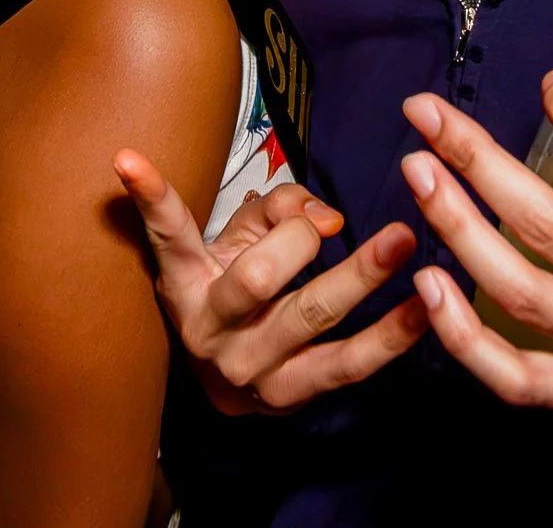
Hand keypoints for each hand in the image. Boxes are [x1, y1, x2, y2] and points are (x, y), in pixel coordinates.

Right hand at [114, 149, 427, 414]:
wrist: (222, 374)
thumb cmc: (232, 284)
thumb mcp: (235, 241)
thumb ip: (278, 210)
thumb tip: (328, 217)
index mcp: (184, 283)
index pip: (168, 234)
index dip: (152, 197)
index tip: (127, 159)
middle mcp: (210, 328)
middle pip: (256, 278)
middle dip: (298, 241)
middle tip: (334, 222)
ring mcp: (252, 368)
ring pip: (311, 317)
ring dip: (361, 276)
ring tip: (404, 240)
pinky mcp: (293, 395)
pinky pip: (350, 364)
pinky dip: (392, 335)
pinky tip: (425, 307)